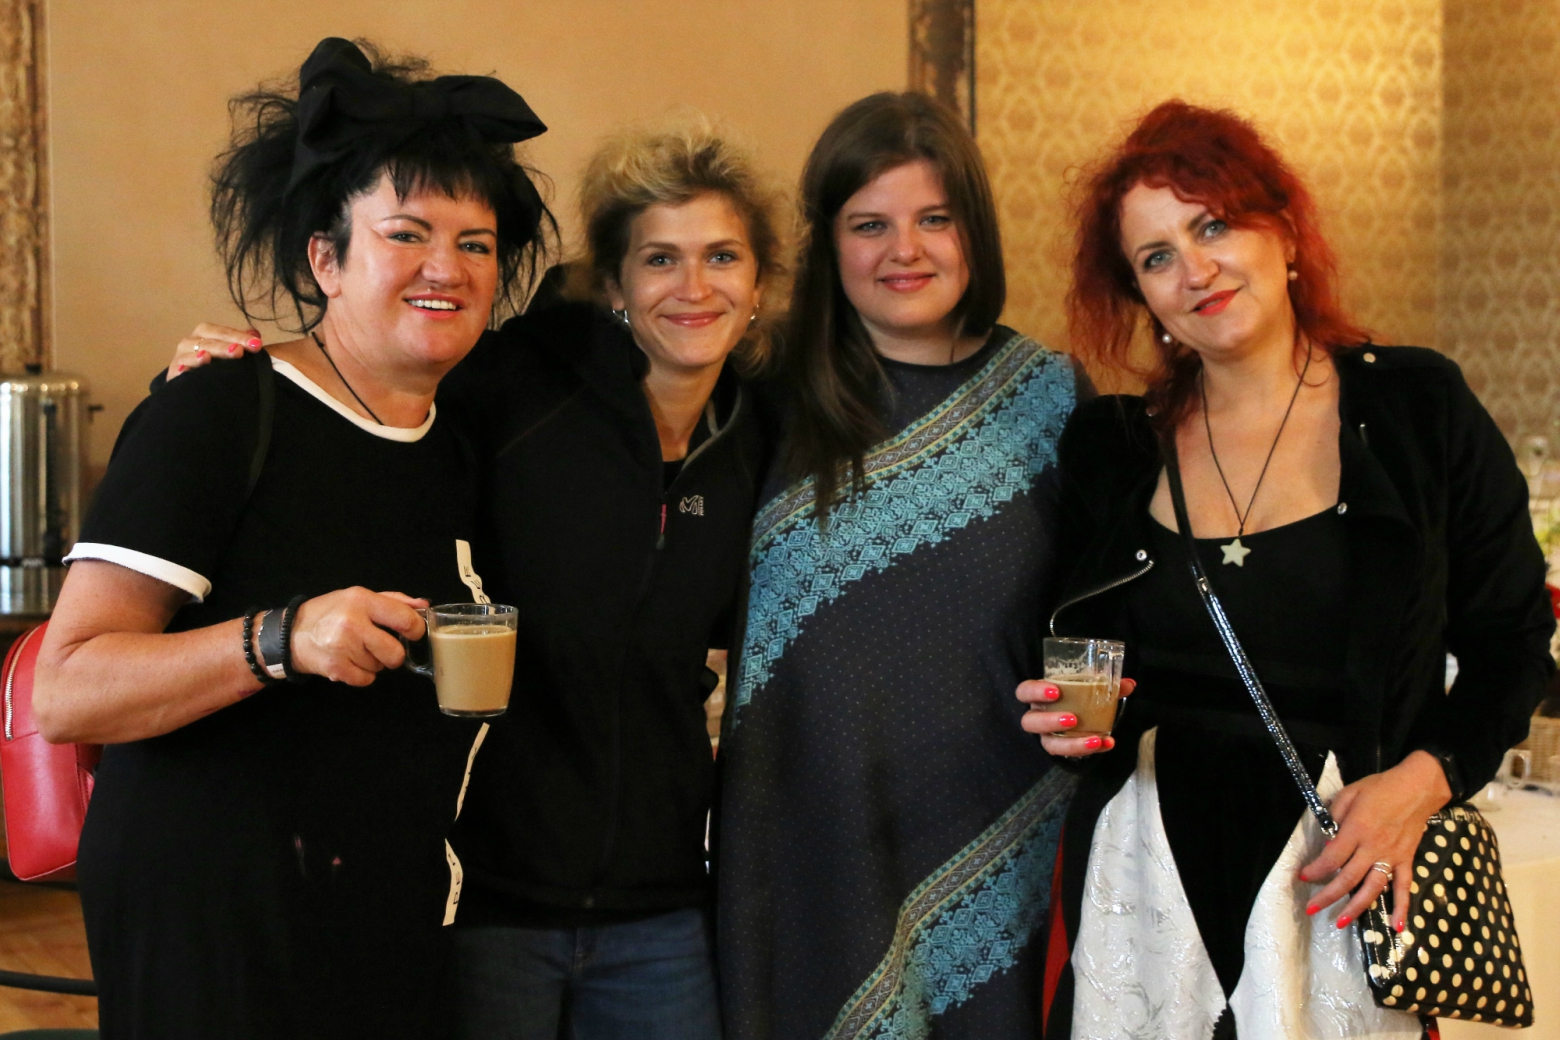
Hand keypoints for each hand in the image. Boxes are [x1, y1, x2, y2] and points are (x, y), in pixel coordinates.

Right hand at [167, 323, 263, 380]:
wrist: (195, 387)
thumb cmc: (218, 366)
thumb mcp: (231, 353)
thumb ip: (242, 343)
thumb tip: (255, 334)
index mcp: (206, 334)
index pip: (222, 332)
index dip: (238, 336)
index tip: (257, 344)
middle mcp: (191, 343)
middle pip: (206, 341)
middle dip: (222, 346)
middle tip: (238, 351)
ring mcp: (180, 358)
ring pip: (188, 354)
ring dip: (198, 356)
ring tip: (207, 358)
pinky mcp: (173, 375)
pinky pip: (176, 371)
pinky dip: (180, 370)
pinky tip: (185, 371)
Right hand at [287, 588, 428, 685]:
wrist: (290, 634)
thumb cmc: (330, 613)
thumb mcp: (358, 597)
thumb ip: (394, 600)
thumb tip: (423, 605)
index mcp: (362, 600)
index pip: (405, 618)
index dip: (416, 629)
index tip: (412, 633)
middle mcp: (352, 622)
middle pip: (395, 653)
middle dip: (393, 654)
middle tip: (381, 647)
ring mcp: (343, 647)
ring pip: (380, 667)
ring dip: (374, 662)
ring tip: (356, 650)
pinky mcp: (336, 668)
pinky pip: (366, 680)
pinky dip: (362, 674)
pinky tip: (350, 661)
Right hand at [1016, 677, 1135, 756]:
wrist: (1081, 713)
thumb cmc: (1078, 696)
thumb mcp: (1089, 687)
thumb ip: (1107, 685)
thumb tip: (1129, 684)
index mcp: (1039, 696)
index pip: (1024, 692)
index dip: (1035, 692)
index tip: (1055, 691)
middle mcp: (1038, 716)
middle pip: (1030, 722)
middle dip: (1049, 721)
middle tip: (1072, 719)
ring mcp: (1046, 735)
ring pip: (1048, 744)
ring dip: (1071, 743)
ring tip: (1094, 740)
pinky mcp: (1060, 748)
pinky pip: (1070, 753)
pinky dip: (1089, 749)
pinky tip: (1106, 743)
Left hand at [1297, 750, 1451, 931]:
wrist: (1417, 788)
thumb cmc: (1379, 788)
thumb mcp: (1349, 794)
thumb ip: (1335, 816)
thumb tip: (1327, 842)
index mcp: (1357, 830)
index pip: (1332, 858)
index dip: (1316, 870)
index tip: (1303, 877)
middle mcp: (1373, 848)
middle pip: (1348, 878)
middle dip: (1328, 895)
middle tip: (1312, 908)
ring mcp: (1392, 857)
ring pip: (1372, 888)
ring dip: (1356, 908)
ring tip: (1341, 922)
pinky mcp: (1406, 861)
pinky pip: (1404, 888)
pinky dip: (1402, 908)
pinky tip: (1397, 927)